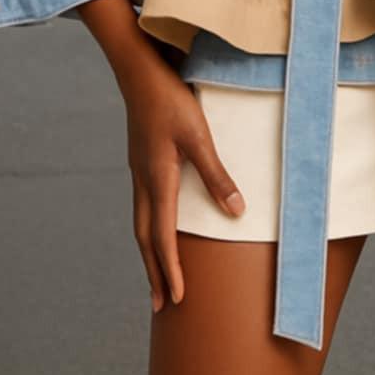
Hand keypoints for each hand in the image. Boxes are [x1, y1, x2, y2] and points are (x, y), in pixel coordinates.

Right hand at [121, 57, 245, 311]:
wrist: (138, 70)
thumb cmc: (169, 99)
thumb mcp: (199, 134)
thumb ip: (215, 174)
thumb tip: (236, 211)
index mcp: (157, 180)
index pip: (162, 236)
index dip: (170, 269)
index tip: (176, 299)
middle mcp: (143, 180)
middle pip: (145, 237)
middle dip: (154, 271)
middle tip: (160, 305)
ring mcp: (139, 169)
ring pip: (141, 221)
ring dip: (149, 251)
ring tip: (156, 272)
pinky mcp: (141, 158)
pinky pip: (143, 204)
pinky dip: (148, 226)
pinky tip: (156, 223)